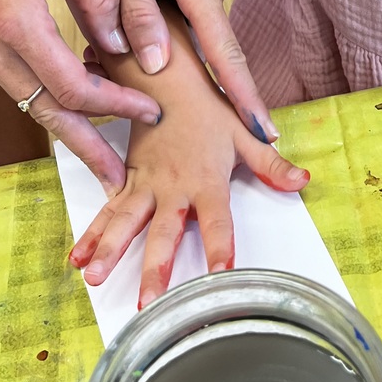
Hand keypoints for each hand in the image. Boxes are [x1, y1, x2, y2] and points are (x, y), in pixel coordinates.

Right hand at [0, 0, 161, 193]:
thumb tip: (123, 46)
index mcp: (17, 23)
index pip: (74, 87)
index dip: (116, 105)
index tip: (152, 111)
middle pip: (48, 114)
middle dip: (88, 149)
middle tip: (121, 182)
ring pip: (31, 105)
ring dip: (70, 130)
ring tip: (104, 157)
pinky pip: (19, 85)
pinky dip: (50, 101)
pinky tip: (78, 108)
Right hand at [69, 29, 309, 304]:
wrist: (167, 79)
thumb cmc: (208, 108)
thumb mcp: (245, 133)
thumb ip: (271, 164)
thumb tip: (302, 181)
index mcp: (206, 180)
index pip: (218, 221)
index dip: (221, 247)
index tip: (221, 275)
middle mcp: (173, 188)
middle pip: (163, 234)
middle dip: (154, 269)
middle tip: (147, 302)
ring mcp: (145, 185)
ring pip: (125, 223)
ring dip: (110, 251)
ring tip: (94, 279)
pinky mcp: (127, 179)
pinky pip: (107, 210)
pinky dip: (91, 234)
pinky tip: (78, 257)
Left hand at [88, 0, 279, 142]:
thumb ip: (138, 14)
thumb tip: (157, 65)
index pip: (226, 53)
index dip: (243, 96)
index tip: (262, 132)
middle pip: (215, 48)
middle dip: (212, 89)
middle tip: (201, 124)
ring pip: (198, 31)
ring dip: (181, 56)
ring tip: (150, 83)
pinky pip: (192, 12)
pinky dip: (176, 32)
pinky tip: (147, 38)